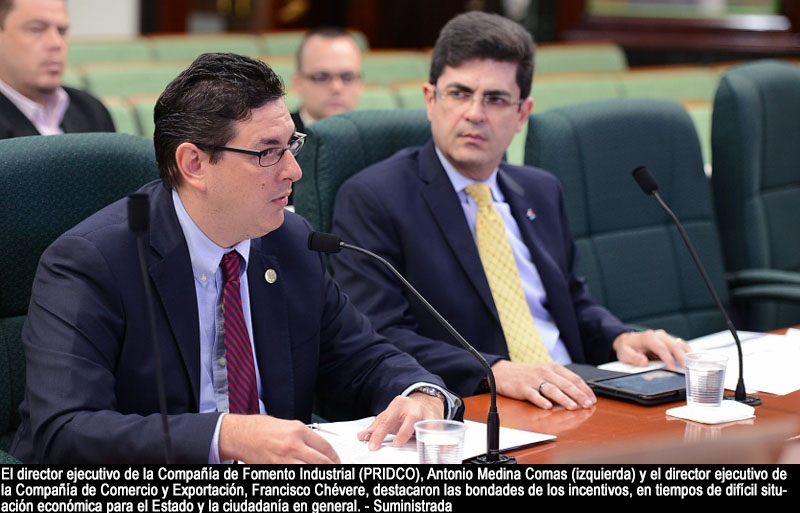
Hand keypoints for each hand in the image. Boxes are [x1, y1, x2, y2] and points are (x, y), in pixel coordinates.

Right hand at [218, 414, 340, 463]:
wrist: (243, 435)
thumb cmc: (263, 429)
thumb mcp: (289, 426)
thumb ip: (306, 436)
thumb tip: (321, 449)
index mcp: (299, 431)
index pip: (325, 447)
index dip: (334, 457)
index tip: (337, 461)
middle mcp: (293, 445)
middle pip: (321, 462)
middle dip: (331, 467)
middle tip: (335, 469)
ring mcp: (285, 459)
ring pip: (310, 470)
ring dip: (319, 473)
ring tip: (322, 474)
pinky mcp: (277, 469)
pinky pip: (295, 475)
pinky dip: (303, 477)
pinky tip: (306, 475)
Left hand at [357, 393, 443, 450]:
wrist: (426, 401)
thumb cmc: (404, 412)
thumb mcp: (389, 416)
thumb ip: (375, 427)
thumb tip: (361, 437)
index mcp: (398, 405)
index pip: (386, 421)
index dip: (378, 434)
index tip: (372, 446)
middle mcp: (413, 409)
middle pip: (408, 422)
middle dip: (402, 434)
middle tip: (396, 445)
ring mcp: (426, 415)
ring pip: (425, 426)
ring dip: (423, 437)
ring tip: (419, 448)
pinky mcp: (438, 423)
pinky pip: (438, 434)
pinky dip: (440, 444)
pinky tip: (440, 454)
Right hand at [492, 360, 595, 409]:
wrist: (502, 372)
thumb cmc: (526, 374)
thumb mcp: (545, 372)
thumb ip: (560, 380)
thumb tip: (579, 392)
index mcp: (552, 367)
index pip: (573, 378)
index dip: (584, 389)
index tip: (592, 398)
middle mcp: (544, 372)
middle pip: (565, 384)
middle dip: (579, 395)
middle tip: (588, 405)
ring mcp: (533, 379)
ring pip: (552, 389)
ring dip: (564, 399)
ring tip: (573, 407)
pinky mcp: (522, 388)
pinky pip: (533, 395)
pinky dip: (541, 401)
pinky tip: (548, 407)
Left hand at [612, 329, 690, 370]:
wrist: (628, 340)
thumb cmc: (627, 347)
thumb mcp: (625, 354)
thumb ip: (634, 358)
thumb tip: (644, 362)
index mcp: (648, 337)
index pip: (661, 347)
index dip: (668, 357)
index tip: (672, 367)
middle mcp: (658, 335)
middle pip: (673, 345)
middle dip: (681, 356)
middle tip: (687, 368)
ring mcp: (665, 337)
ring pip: (680, 343)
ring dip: (687, 353)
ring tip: (693, 364)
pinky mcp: (669, 341)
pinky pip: (681, 345)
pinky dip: (687, 351)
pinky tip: (692, 359)